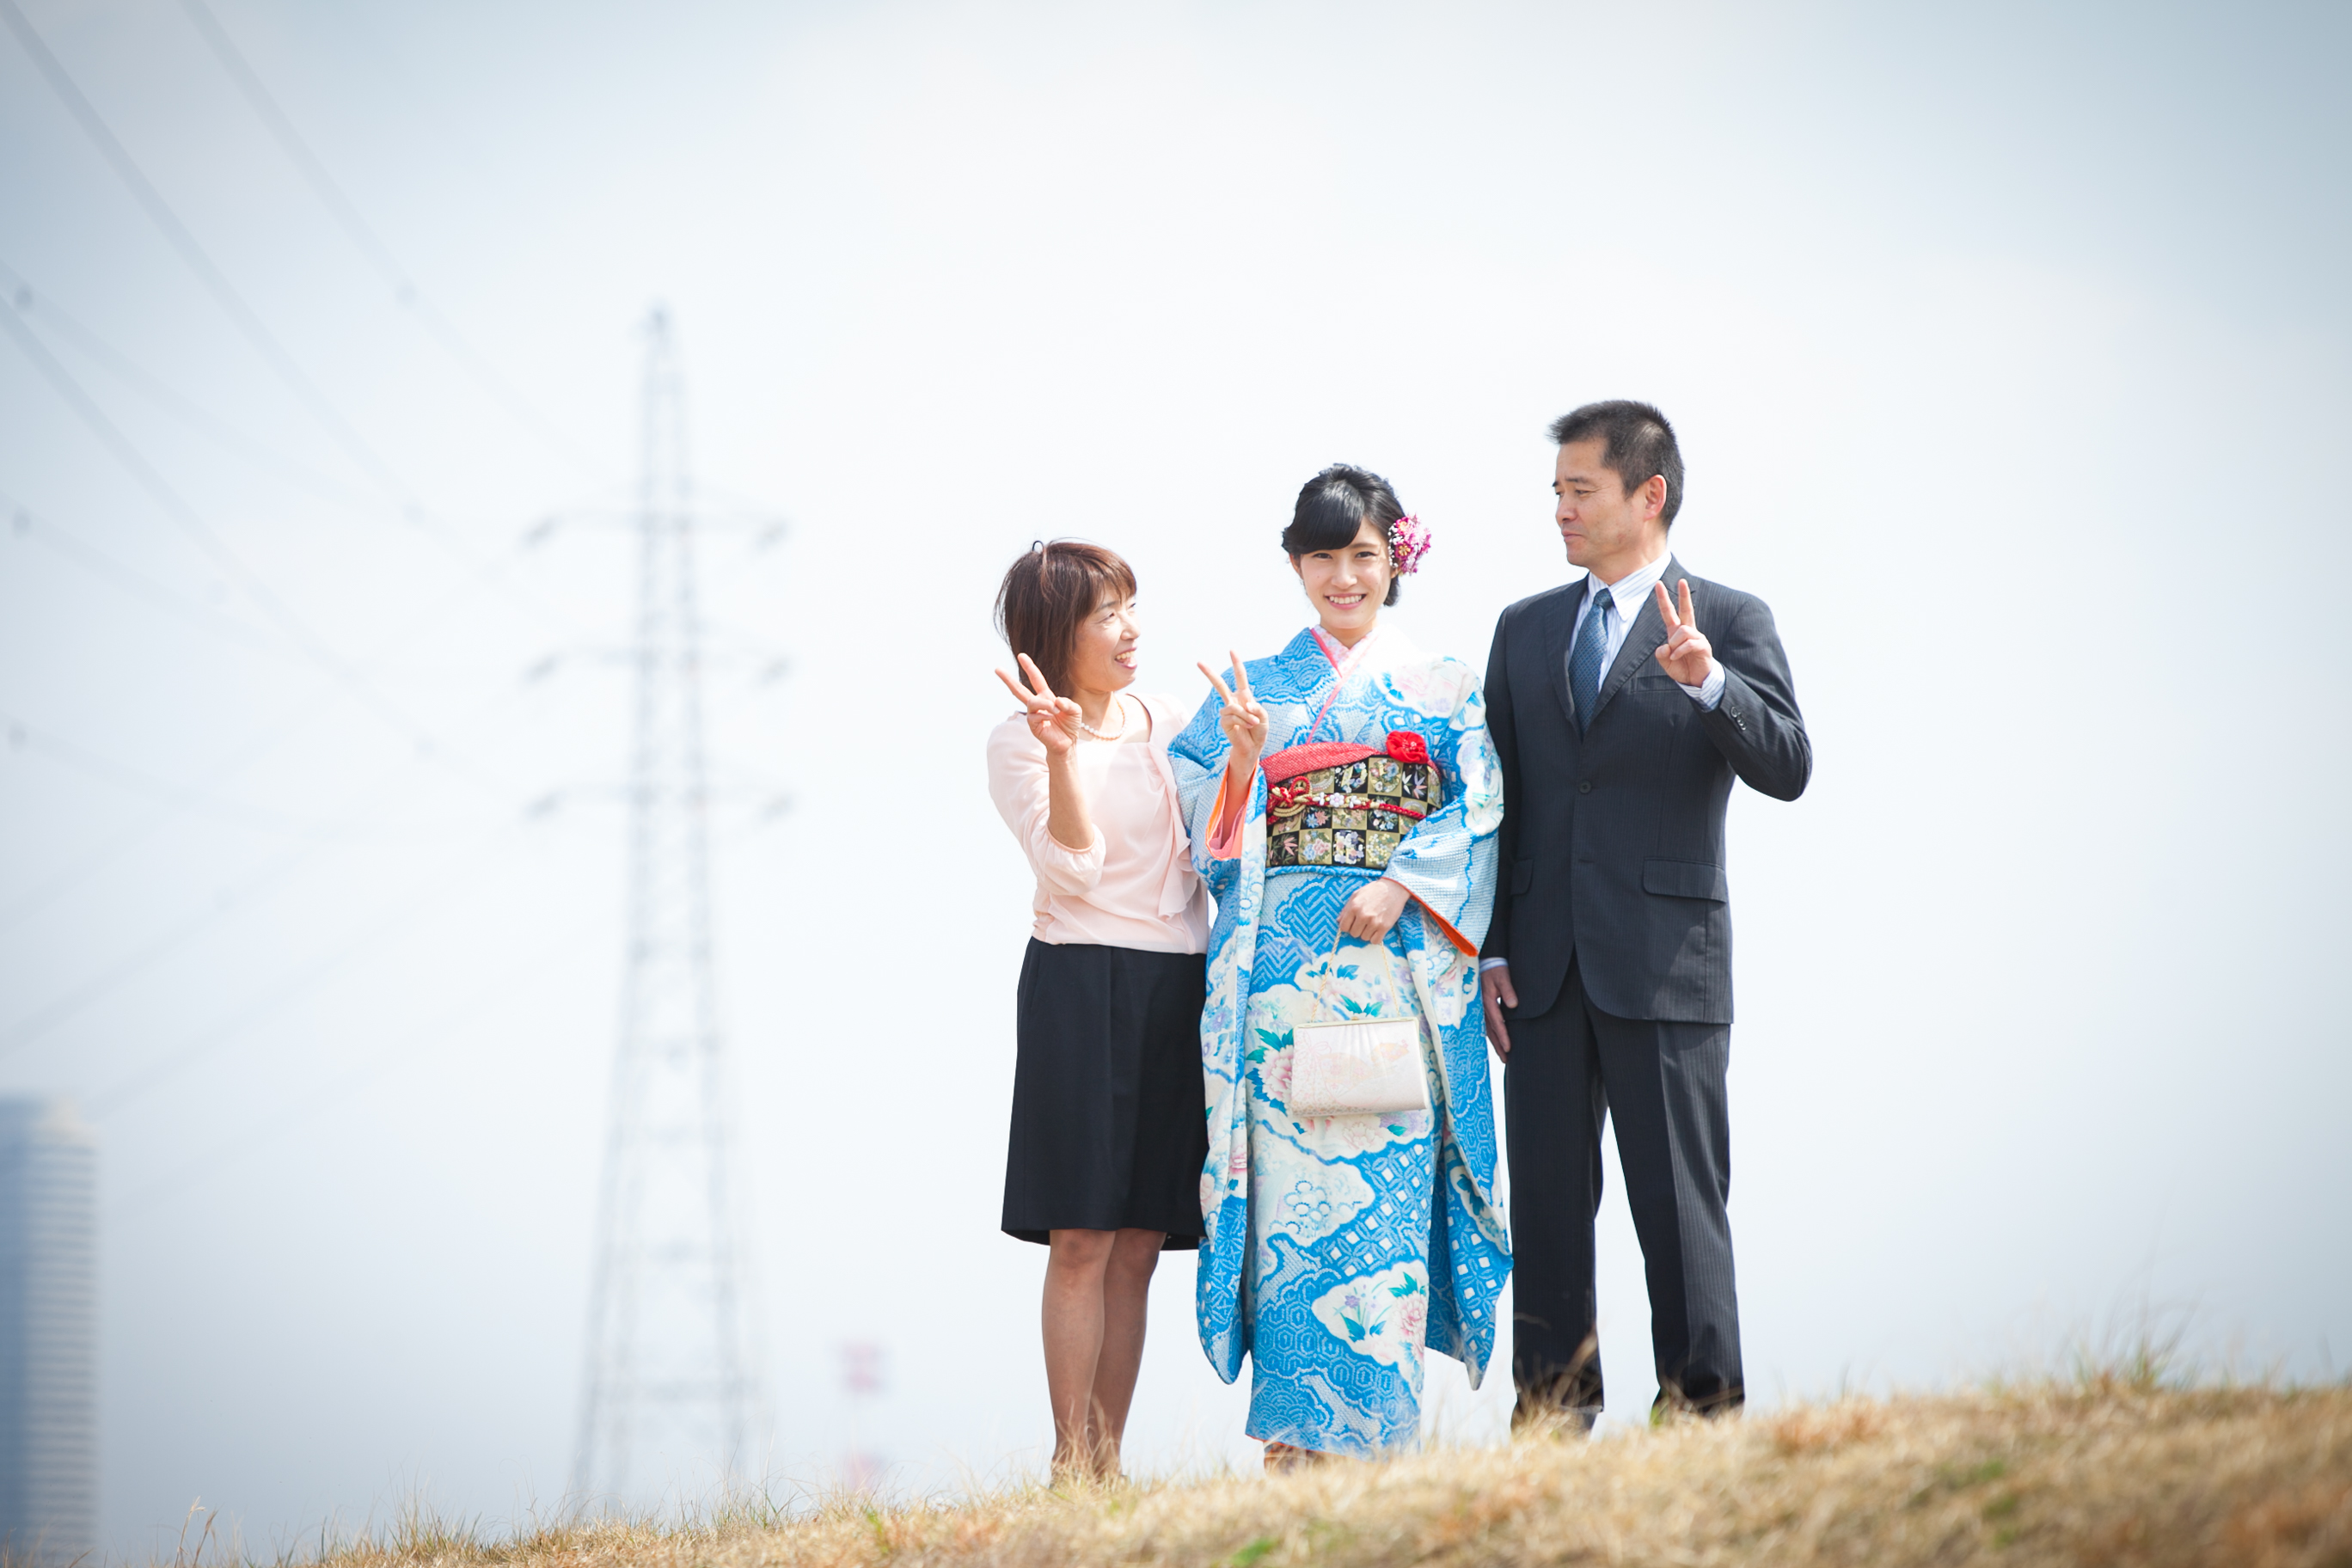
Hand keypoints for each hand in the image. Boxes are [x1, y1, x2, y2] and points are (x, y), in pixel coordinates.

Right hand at [995, 654, 1080, 760]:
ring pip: (1031, 702)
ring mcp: (1033, 715)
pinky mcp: (1032, 726)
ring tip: (1056, 712)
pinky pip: (1035, 716)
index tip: (1021, 656)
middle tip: (997, 669)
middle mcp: (1038, 704)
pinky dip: (1045, 716)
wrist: (1068, 743)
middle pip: (1019, 690)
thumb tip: (1055, 702)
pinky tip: (1051, 720)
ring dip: (1045, 704)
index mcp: (1046, 696)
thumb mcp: (1075, 710)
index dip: (1029, 667)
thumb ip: (1068, 703)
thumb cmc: (1070, 725)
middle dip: (1008, 679)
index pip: (1036, 679)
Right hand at [1197, 651, 1269, 772]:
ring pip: (1233, 707)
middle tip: (1198, 661)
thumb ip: (1257, 708)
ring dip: (1246, 715)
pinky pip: (1233, 716)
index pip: (1240, 677)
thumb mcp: (1264, 717)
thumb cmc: (1259, 730)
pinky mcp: (1224, 722)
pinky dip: (1243, 720)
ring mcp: (1227, 712)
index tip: (1231, 651)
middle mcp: (1233, 701)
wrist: (1253, 747)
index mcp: (1244, 696)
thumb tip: (1244, 704)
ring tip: (1253, 723)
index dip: (1236, 664)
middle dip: (1209, 673)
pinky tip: (1247, 726)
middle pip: (1219, 685)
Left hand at [1337, 879, 1410, 942]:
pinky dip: (1375, 937)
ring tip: (1372, 923)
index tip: (1353, 924)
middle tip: (1364, 922)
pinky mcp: (1384, 927)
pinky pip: (1375, 941)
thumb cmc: (1374, 890)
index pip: (1344, 927)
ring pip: (1364, 938)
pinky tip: (1377, 930)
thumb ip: (1346, 908)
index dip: (1347, 926)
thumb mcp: (1356, 895)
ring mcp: (1374, 922)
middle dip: (1358, 929)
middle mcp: (1363, 915)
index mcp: (1354, 907)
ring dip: (1367, 933)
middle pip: (1354, 934)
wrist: (1394, 888)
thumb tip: (1338, 921)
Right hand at [1481, 964, 1517, 1059]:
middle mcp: (1482, 1007)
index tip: (1509, 1048)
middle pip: (1490, 1031)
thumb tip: (1514, 1005)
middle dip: (1498, 1045)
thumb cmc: (1496, 969)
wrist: (1486, 962)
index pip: (1497, 1022)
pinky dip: (1490, 1034)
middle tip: (1506, 1059)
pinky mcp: (1481, 1007)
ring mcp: (1480, 1008)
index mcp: (1488, 1001)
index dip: (1503, 1036)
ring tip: (1502, 1055)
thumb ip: (1508, 990)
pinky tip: (1495, 1041)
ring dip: (1494, 1043)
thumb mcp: (1503, 977)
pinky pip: (1485, 1024)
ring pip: (1487, 1029)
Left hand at [1652, 578, 1715, 687]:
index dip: (1663, 599)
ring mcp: (1697, 637)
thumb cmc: (1682, 668)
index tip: (1657, 584)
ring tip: (1674, 655)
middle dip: (1684, 595)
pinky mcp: (1703, 646)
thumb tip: (1666, 646)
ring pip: (1683, 630)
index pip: (1668, 612)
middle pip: (1686, 609)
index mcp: (1675, 632)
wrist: (1696, 681)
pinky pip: (1689, 643)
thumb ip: (1661, 654)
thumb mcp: (1666, 662)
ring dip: (1674, 643)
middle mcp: (1687, 631)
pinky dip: (1680, 651)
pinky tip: (1677, 657)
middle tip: (1682, 580)